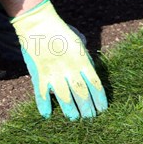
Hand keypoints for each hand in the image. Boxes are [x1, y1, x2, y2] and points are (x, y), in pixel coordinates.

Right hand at [11, 0, 107, 119]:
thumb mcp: (80, 43)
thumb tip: (91, 69)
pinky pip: (42, 94)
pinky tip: (47, 115)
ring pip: (65, 98)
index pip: (96, 85)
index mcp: (83, 61)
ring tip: (75, 118)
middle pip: (82, 94)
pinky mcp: (39, 74)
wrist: (39, 24)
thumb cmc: (62, 32)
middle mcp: (71, 69)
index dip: (100, 99)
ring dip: (71, 110)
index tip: (103, 109)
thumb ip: (86, 57)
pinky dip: (44, 105)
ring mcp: (54, 73)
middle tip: (90, 117)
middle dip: (88, 108)